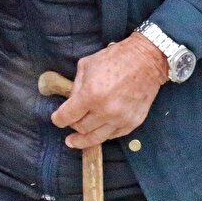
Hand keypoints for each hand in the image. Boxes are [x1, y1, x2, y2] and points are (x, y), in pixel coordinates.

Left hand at [49, 33, 166, 148]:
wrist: (146, 60)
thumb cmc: (115, 58)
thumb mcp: (86, 66)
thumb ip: (76, 86)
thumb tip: (71, 102)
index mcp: (90, 94)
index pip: (68, 116)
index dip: (58, 120)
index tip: (56, 120)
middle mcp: (105, 110)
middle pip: (81, 128)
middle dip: (72, 126)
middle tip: (69, 124)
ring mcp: (120, 119)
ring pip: (96, 138)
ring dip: (84, 140)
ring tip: (75, 142)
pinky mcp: (133, 122)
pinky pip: (113, 135)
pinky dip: (103, 134)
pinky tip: (97, 133)